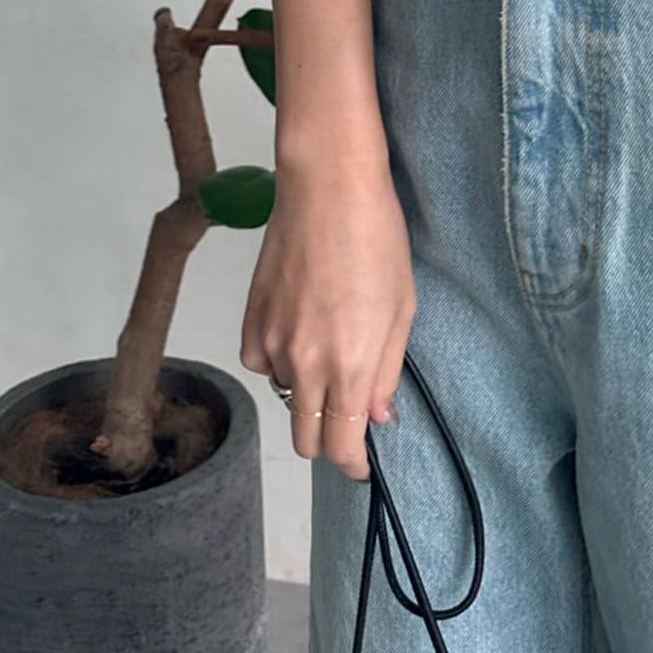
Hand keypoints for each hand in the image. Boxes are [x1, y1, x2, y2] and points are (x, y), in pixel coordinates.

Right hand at [240, 157, 414, 481]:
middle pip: (306, 438)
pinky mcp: (250, 320)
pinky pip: (261, 363)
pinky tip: (299, 329)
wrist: (327, 188)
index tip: (361, 464)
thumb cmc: (377, 239)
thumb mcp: (402, 307)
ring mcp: (272, 343)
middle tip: (347, 416)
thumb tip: (375, 417)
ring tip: (329, 348)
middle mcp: (306, 364)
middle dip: (328, 439)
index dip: (353, 464)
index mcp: (350, 365)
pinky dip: (279, 360)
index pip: (341, 445)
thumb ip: (385, 370)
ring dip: (307, 392)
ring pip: (285, 397)